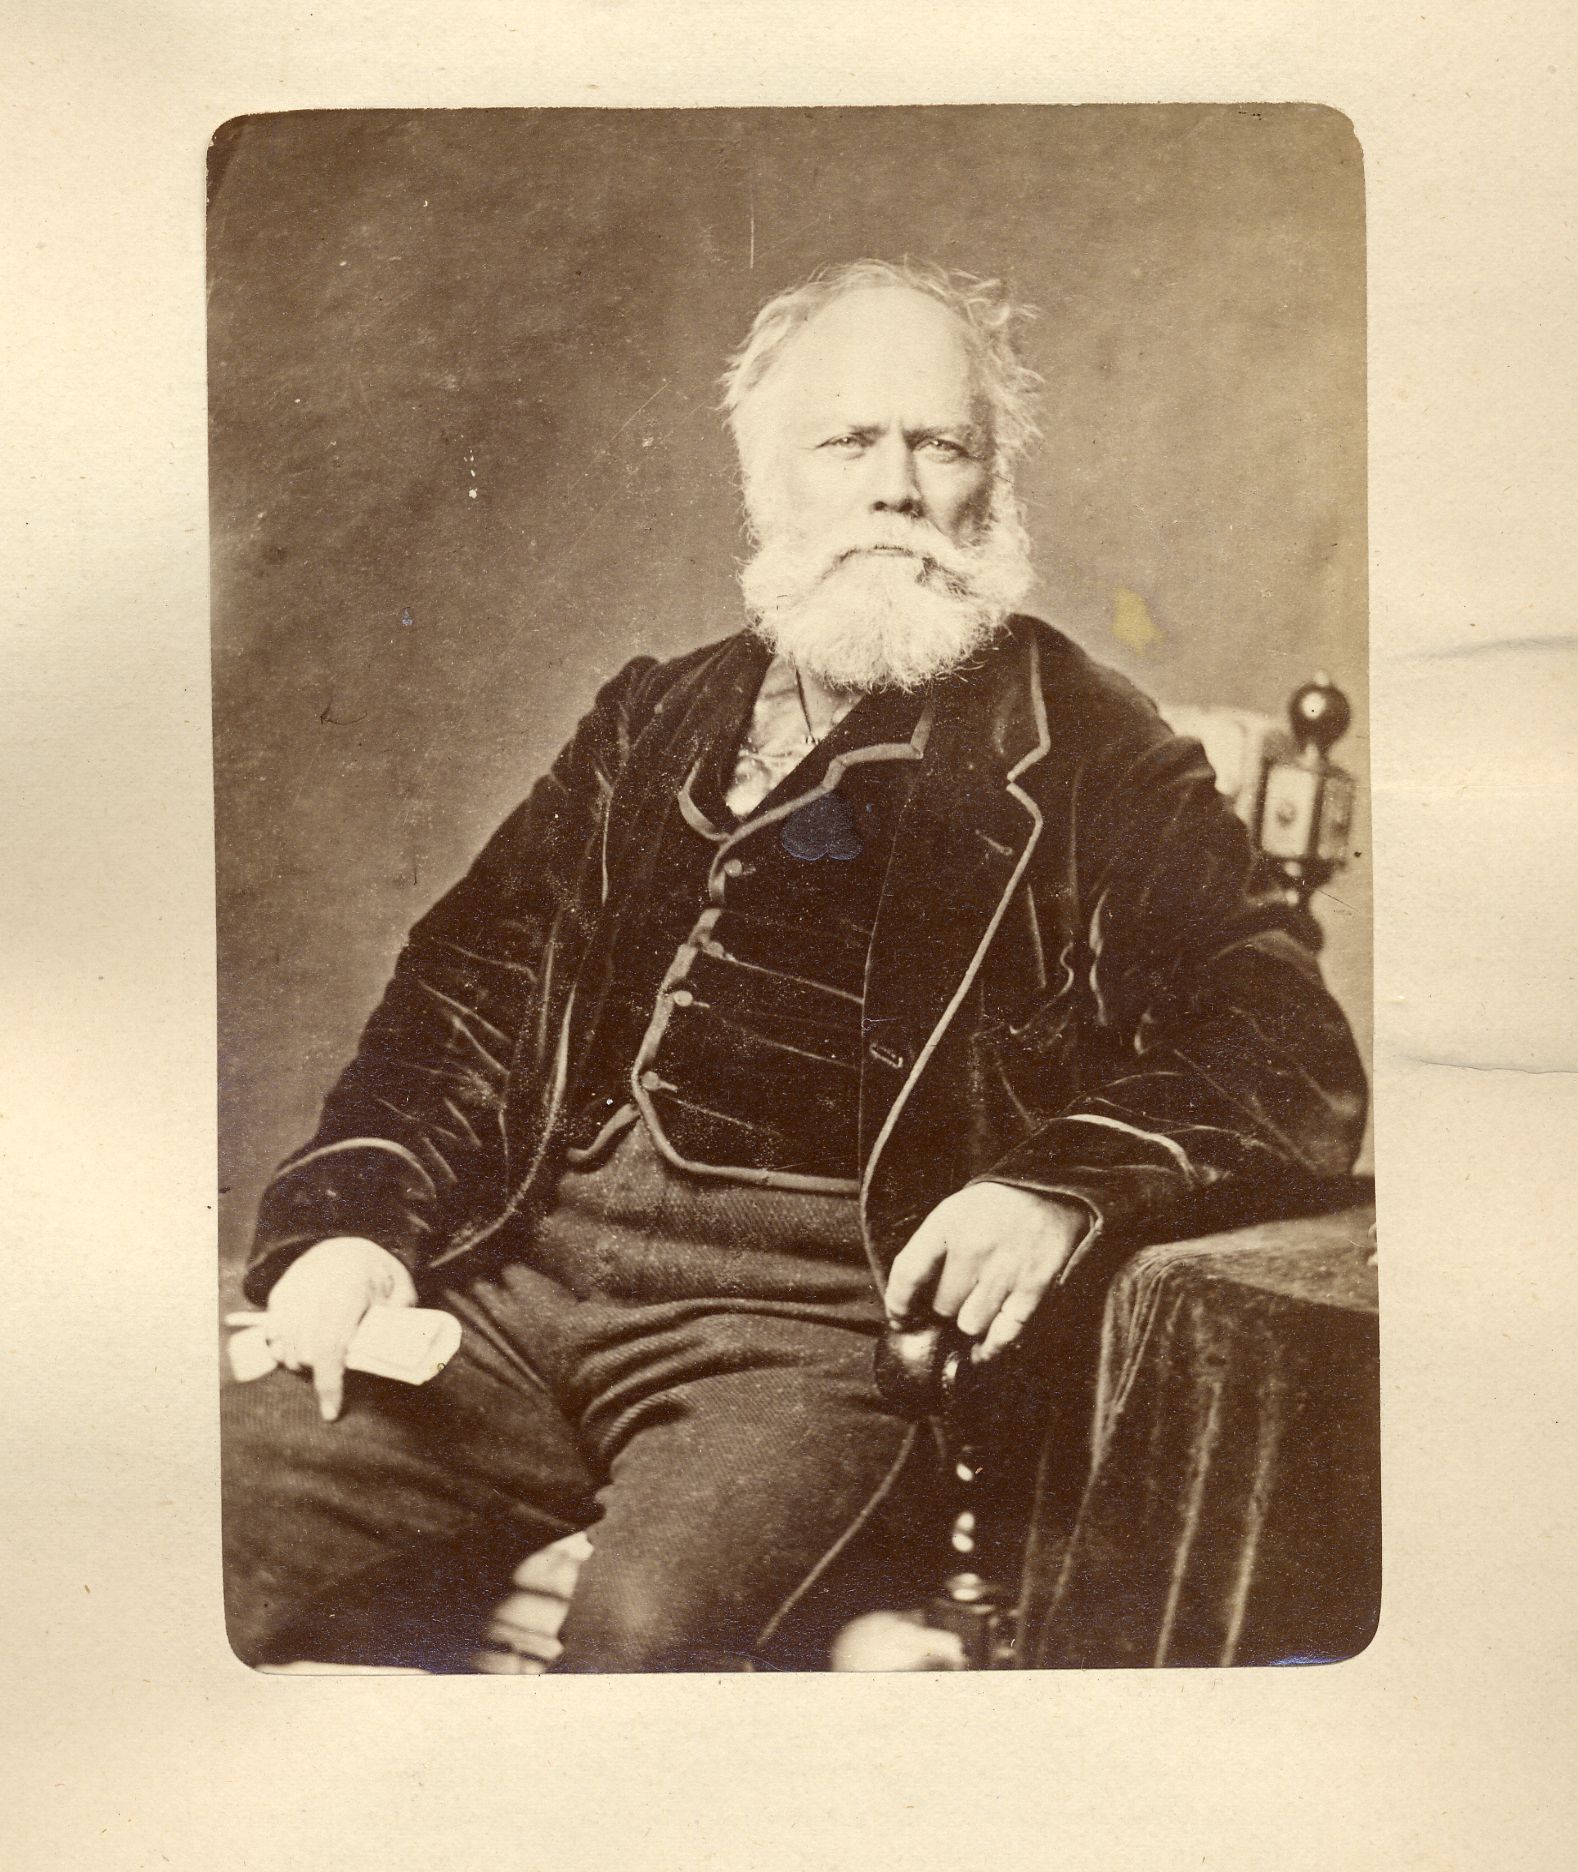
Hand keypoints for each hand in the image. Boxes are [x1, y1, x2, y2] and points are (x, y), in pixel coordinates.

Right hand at [262, 1236, 417, 1420]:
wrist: (346, 1246)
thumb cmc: (377, 1276)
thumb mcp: (400, 1291)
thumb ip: (398, 1320)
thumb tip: (388, 1350)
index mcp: (349, 1289)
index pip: (332, 1346)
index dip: (330, 1383)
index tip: (331, 1412)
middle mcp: (314, 1289)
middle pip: (306, 1354)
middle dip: (321, 1372)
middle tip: (338, 1371)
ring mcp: (292, 1291)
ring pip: (285, 1349)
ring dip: (301, 1363)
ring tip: (321, 1358)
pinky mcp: (278, 1295)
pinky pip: (273, 1337)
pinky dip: (284, 1350)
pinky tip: (302, 1347)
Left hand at [883, 1183, 1088, 1363]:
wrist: (1051, 1190)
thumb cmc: (996, 1206)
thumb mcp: (955, 1210)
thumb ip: (932, 1249)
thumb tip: (911, 1300)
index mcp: (948, 1223)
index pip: (908, 1273)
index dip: (898, 1303)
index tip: (900, 1317)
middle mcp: (974, 1247)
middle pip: (941, 1305)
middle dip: (942, 1308)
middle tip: (953, 1299)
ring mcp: (1005, 1270)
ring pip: (970, 1325)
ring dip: (969, 1323)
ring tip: (973, 1311)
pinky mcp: (1034, 1287)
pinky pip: (1004, 1334)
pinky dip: (991, 1348)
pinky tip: (983, 1349)